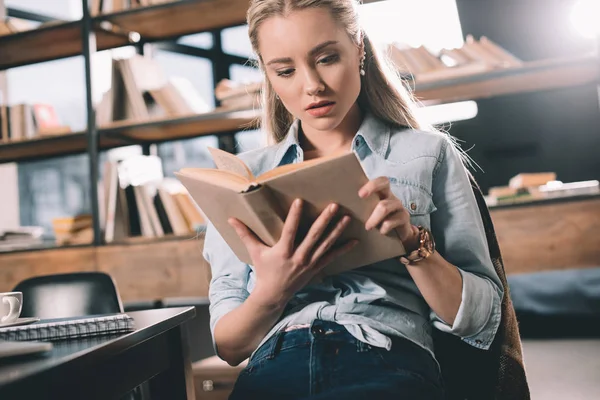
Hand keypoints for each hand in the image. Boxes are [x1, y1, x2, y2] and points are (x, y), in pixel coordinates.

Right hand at [228, 199, 356, 308]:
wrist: (273, 296)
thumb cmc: (263, 271)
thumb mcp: (254, 252)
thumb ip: (245, 234)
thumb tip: (231, 219)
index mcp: (283, 251)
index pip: (289, 230)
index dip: (294, 216)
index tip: (300, 201)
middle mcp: (298, 257)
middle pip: (313, 236)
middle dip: (324, 221)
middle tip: (333, 206)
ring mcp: (309, 263)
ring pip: (325, 245)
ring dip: (337, 231)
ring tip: (346, 218)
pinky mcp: (316, 268)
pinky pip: (332, 257)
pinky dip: (343, 249)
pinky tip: (354, 241)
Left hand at [358, 177, 418, 249]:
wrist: (397, 236)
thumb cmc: (378, 222)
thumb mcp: (368, 213)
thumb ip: (358, 207)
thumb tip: (338, 205)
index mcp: (381, 193)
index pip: (380, 180)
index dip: (371, 184)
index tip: (360, 194)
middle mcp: (390, 196)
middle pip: (385, 182)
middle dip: (372, 187)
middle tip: (360, 196)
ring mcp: (399, 206)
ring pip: (385, 206)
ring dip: (374, 218)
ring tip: (367, 227)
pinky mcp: (404, 218)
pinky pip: (392, 221)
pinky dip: (384, 228)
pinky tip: (381, 232)